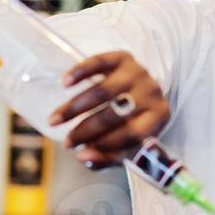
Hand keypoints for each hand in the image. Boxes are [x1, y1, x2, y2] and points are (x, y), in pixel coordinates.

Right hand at [48, 51, 168, 169]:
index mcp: (159, 116)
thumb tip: (82, 157)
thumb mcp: (125, 142)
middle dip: (86, 130)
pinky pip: (99, 61)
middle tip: (67, 142)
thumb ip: (106, 155)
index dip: (106, 145)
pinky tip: (65, 83)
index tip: (81, 154)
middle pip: (115, 113)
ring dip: (75, 107)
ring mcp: (138, 72)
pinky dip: (80, 72)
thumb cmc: (130, 122)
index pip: (133, 134)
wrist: (141, 90)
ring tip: (55, 119)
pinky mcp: (123, 57)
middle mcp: (152, 92)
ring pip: (102, 91)